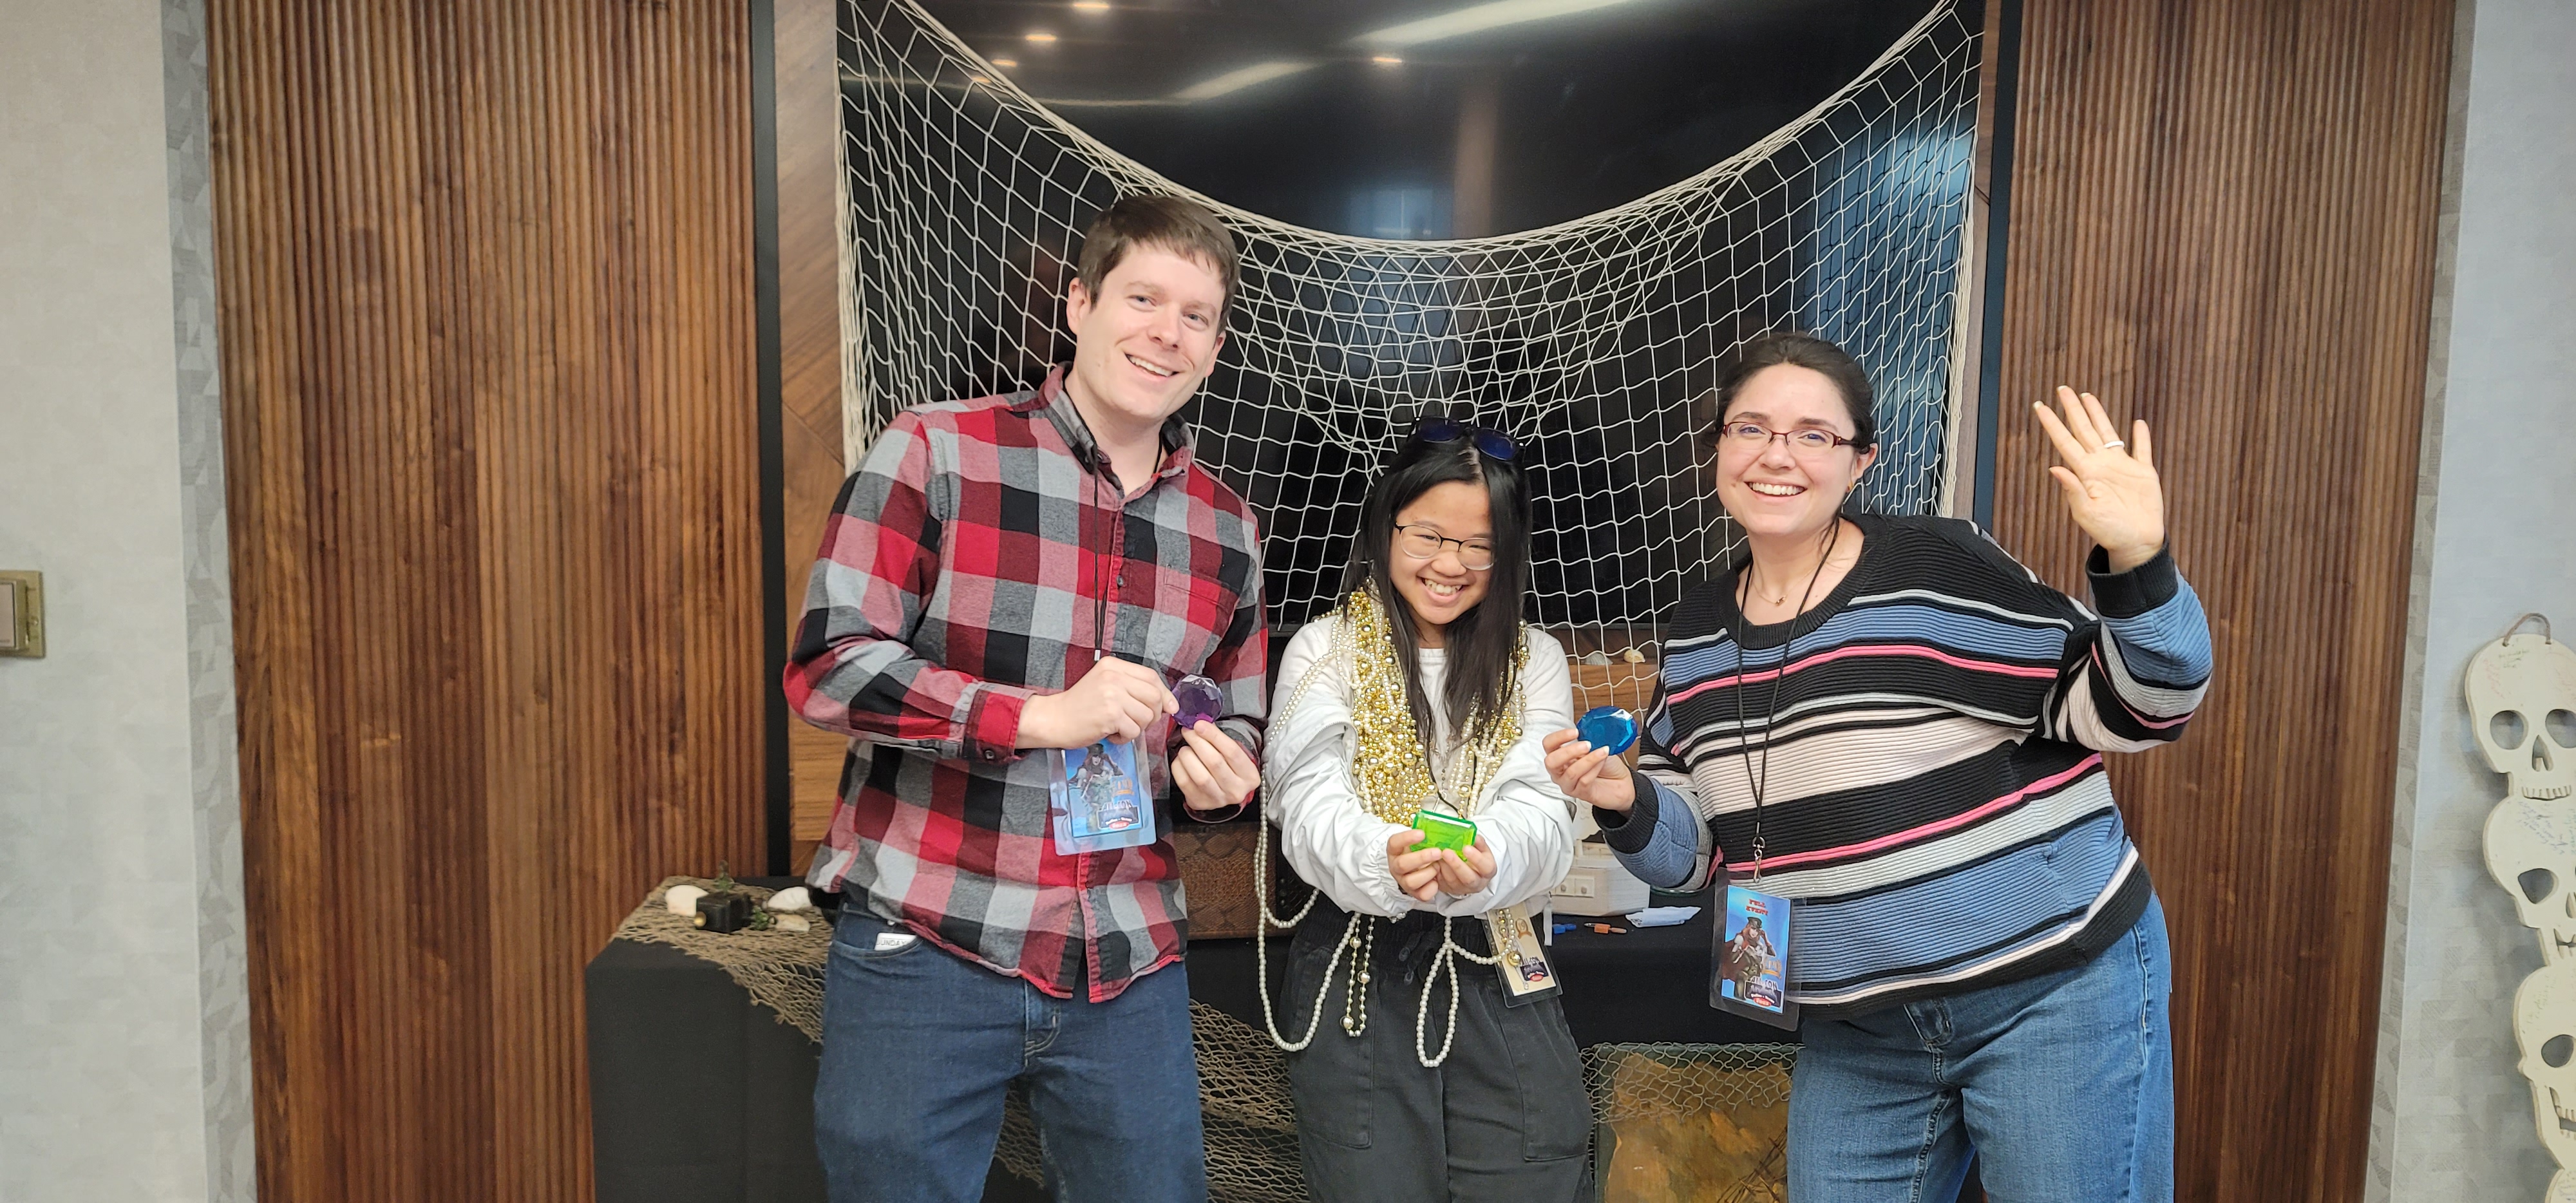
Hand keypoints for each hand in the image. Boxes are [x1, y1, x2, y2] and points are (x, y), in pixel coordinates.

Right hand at [1016, 658, 1174, 749]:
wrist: (1053, 718)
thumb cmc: (1080, 705)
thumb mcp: (1106, 685)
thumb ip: (1134, 688)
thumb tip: (1171, 704)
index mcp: (1113, 665)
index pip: (1152, 676)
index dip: (1165, 694)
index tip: (1169, 707)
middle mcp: (1113, 676)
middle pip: (1155, 697)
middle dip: (1153, 714)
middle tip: (1137, 721)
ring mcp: (1112, 695)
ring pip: (1147, 716)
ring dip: (1137, 728)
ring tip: (1119, 727)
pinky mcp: (1110, 715)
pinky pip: (1134, 731)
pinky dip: (1125, 738)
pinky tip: (1111, 734)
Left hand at [1172, 721, 1257, 812]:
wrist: (1224, 792)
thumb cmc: (1230, 768)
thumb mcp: (1235, 755)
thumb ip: (1221, 741)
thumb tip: (1200, 724)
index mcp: (1250, 776)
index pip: (1232, 752)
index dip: (1213, 736)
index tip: (1199, 724)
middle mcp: (1236, 790)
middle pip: (1214, 762)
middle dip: (1198, 742)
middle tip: (1188, 730)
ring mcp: (1218, 799)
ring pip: (1199, 775)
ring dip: (1188, 756)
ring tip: (1185, 748)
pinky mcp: (1200, 803)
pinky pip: (1185, 783)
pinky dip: (1179, 767)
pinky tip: (1181, 760)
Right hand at [1388, 830, 1445, 903]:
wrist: (1418, 868)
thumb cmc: (1419, 851)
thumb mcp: (1418, 841)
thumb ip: (1423, 836)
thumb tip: (1439, 828)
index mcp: (1395, 851)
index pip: (1394, 843)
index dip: (1406, 838)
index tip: (1422, 834)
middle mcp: (1396, 867)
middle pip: (1402, 864)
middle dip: (1422, 858)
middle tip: (1437, 852)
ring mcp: (1403, 882)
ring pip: (1411, 881)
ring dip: (1428, 873)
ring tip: (1437, 867)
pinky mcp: (1414, 893)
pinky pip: (1422, 895)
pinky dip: (1432, 888)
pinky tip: (1436, 880)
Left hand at [1430, 836, 1496, 897]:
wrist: (1468, 870)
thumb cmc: (1475, 857)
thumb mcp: (1480, 848)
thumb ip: (1478, 843)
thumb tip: (1474, 837)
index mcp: (1487, 871)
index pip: (1486, 867)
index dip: (1476, 858)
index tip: (1466, 848)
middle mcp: (1477, 883)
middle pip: (1468, 878)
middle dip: (1456, 865)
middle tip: (1446, 852)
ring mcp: (1462, 888)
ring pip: (1452, 881)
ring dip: (1444, 867)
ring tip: (1438, 853)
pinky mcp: (1448, 889)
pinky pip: (1441, 882)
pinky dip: (1436, 870)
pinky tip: (1433, 860)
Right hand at [1542, 728, 1634, 811]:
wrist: (1621, 781)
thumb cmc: (1606, 764)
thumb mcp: (1595, 746)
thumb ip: (1587, 738)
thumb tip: (1586, 731)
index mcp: (1560, 756)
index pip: (1548, 744)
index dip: (1559, 737)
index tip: (1575, 732)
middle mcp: (1560, 771)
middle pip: (1551, 762)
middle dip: (1569, 751)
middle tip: (1587, 745)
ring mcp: (1568, 784)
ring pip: (1570, 773)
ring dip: (1588, 760)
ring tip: (1602, 751)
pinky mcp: (1580, 794)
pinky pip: (1584, 781)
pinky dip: (1595, 769)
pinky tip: (1602, 762)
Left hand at [2033, 386, 2164, 571]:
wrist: (2136, 542)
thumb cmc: (2108, 532)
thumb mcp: (2086, 513)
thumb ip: (2072, 490)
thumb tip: (2054, 468)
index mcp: (2086, 472)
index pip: (2065, 442)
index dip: (2053, 424)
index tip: (2040, 406)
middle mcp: (2101, 464)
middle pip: (2084, 430)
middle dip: (2073, 409)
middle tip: (2062, 388)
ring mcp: (2122, 467)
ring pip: (2108, 432)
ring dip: (2098, 414)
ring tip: (2088, 396)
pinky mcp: (2144, 472)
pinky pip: (2142, 449)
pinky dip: (2141, 436)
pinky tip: (2137, 423)